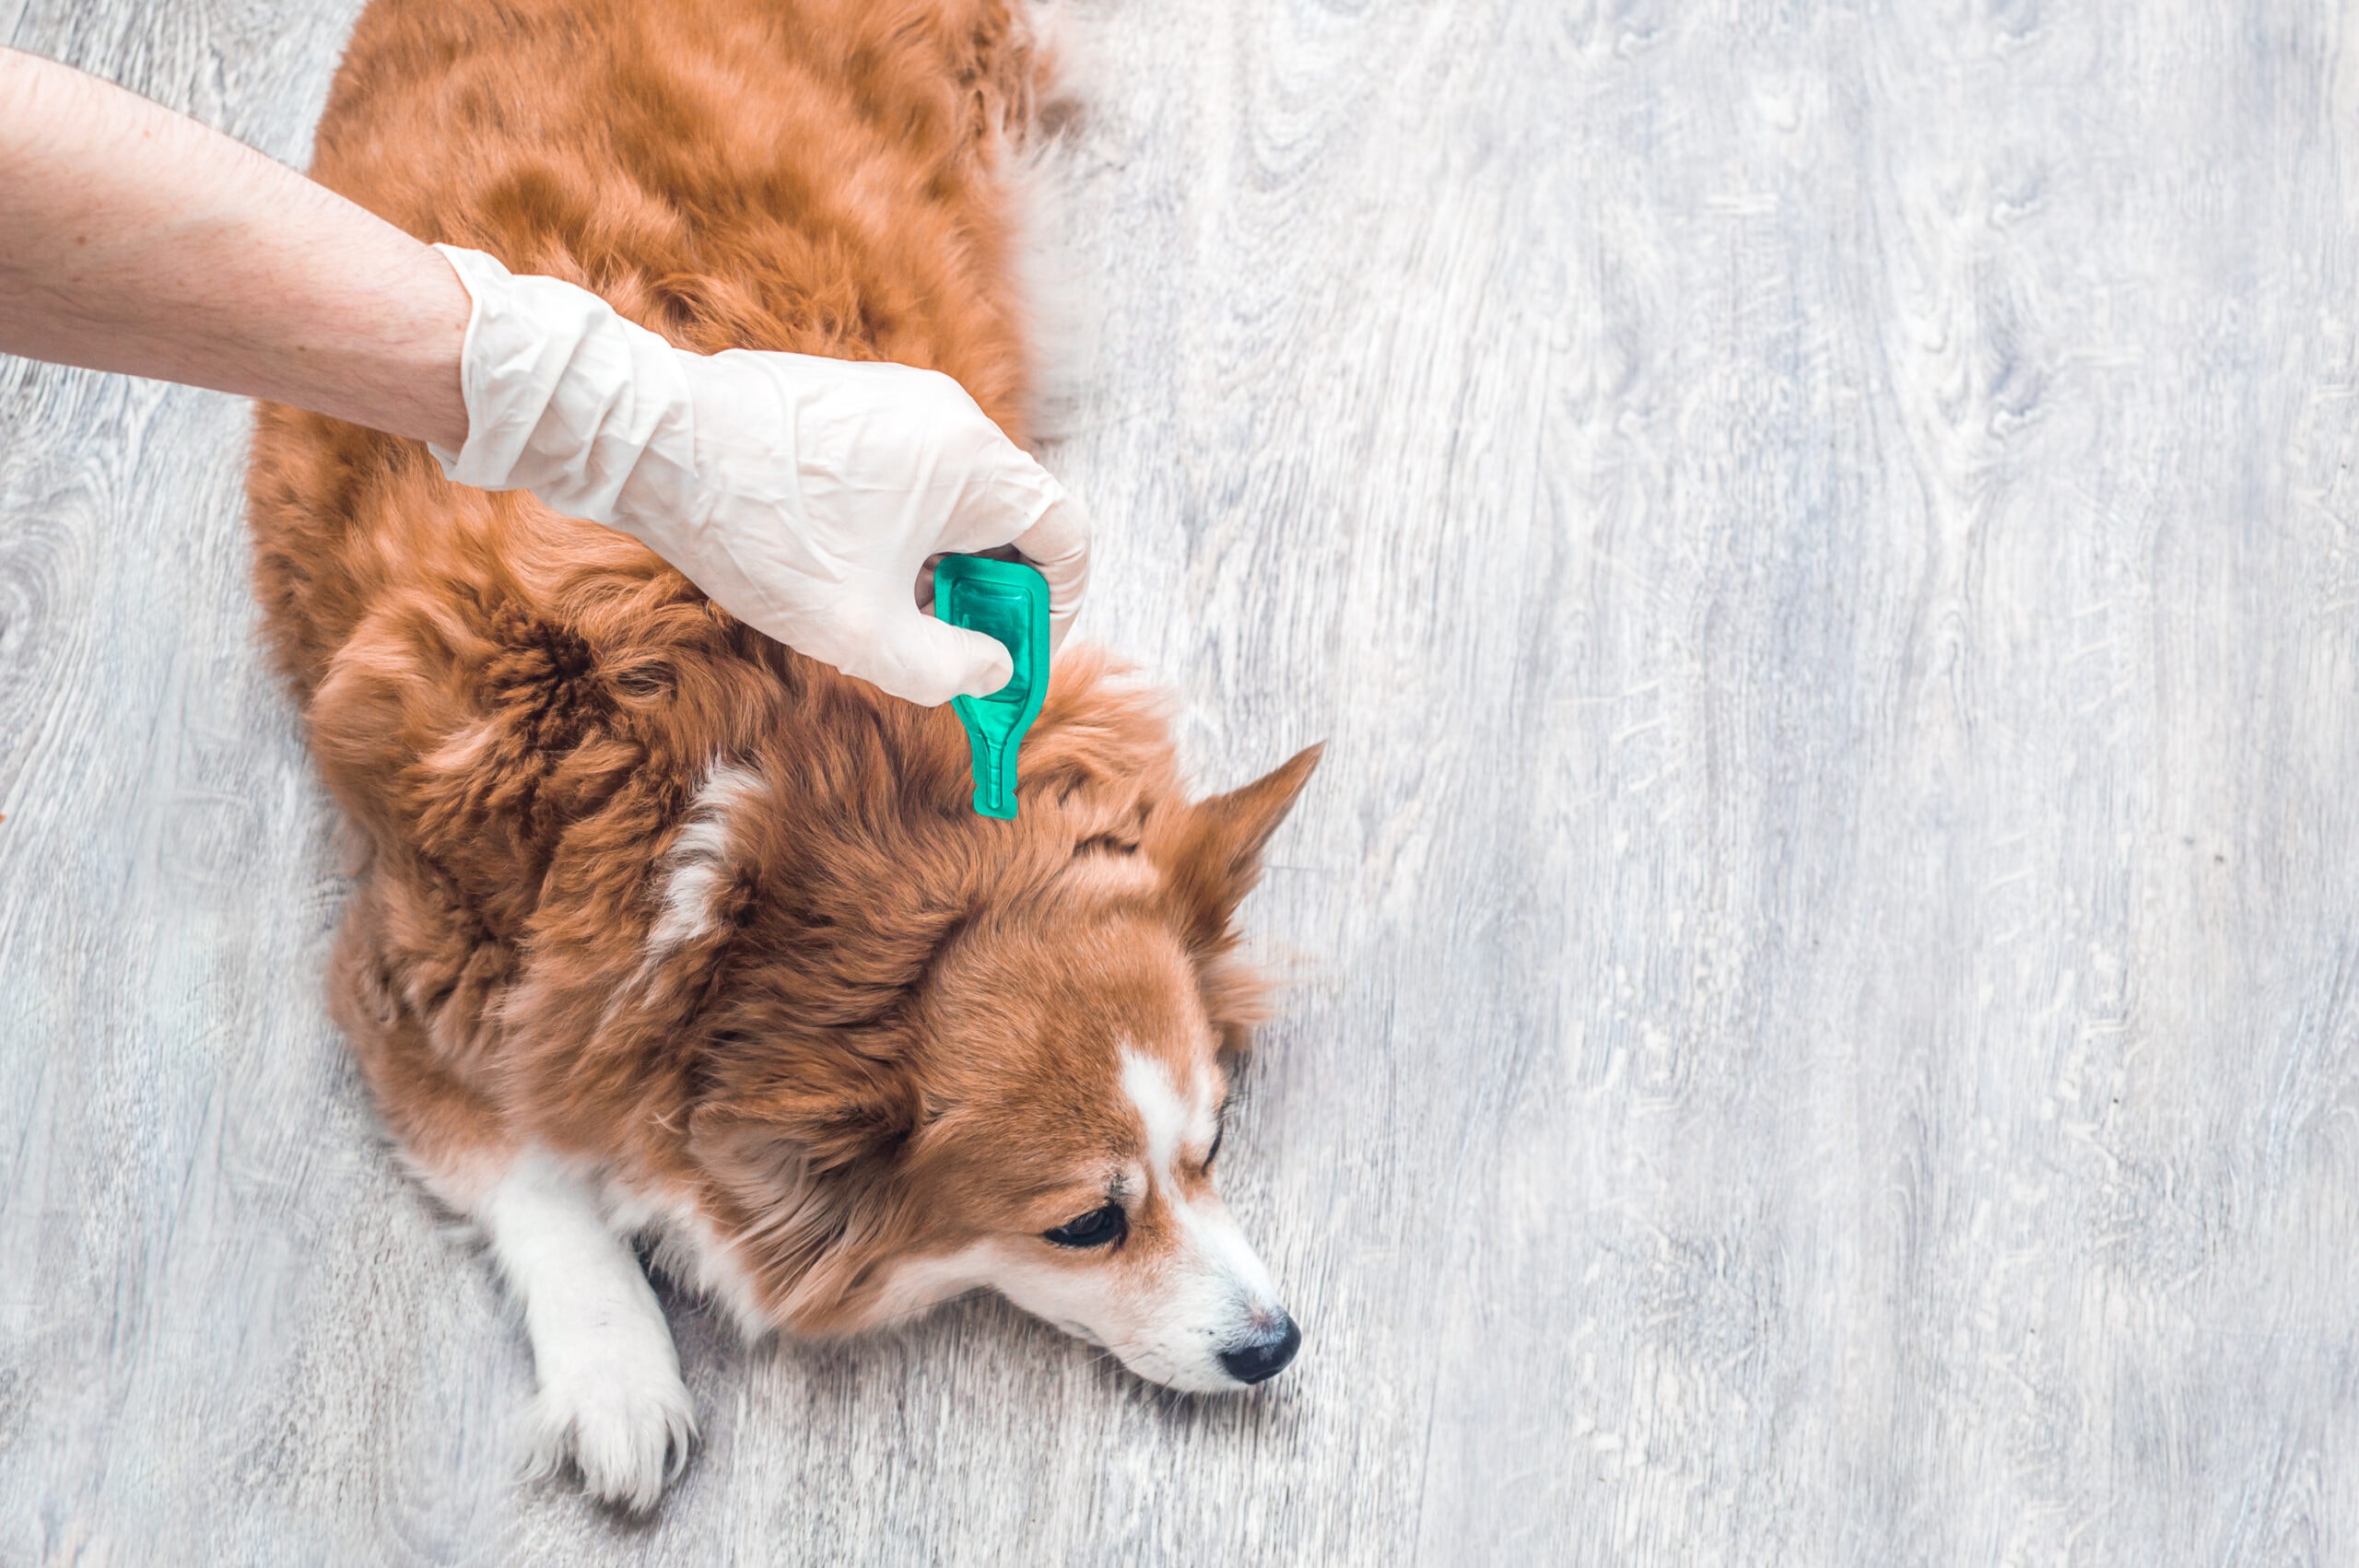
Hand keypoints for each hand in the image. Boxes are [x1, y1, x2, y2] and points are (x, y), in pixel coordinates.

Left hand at [428, 245, 1088, 705]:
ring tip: (892, 614)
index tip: (1016, 656)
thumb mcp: (860, 633)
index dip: (1055, 609)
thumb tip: (993, 672)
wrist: (654, 443)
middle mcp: (952, 417)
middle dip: (993, 593)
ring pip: (960, 496)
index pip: (1067, 536)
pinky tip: (852, 567)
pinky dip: (908, 526)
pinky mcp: (858, 399)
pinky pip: (915, 471)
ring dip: (946, 563)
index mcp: (974, 465)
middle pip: (1014, 516)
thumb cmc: (759, 533)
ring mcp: (903, 399)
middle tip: (954, 650)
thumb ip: (945, 669)